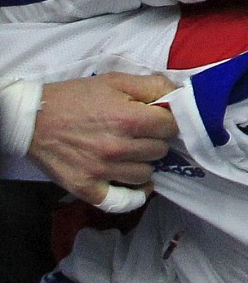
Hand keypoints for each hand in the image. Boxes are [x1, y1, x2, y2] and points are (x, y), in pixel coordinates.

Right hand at [29, 73, 177, 205]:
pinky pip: (124, 201)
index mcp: (129, 119)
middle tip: (138, 134)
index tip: (156, 119)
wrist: (32, 119)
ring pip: (146, 174)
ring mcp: (103, 171)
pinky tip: (134, 182)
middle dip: (154, 140)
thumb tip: (180, 95)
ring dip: (142, 163)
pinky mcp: (88, 188)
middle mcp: (118, 148)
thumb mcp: (115, 81)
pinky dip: (134, 194)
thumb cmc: (75, 98)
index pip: (172, 127)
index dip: (167, 121)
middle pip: (160, 150)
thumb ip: (153, 86)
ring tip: (128, 152)